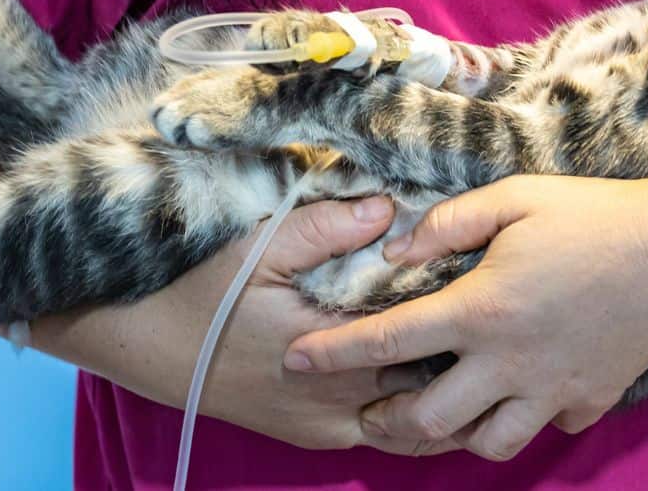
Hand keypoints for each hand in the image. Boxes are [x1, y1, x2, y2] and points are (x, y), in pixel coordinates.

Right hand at [33, 196, 458, 454]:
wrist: (151, 347)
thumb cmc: (206, 291)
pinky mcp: (321, 438)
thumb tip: (387, 208)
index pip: (422, 336)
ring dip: (450, 395)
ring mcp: (332, 426)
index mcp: (333, 348)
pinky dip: (419, 418)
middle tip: (497, 318)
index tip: (484, 280)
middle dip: (467, 355)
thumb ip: (325, 228)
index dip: (462, 311)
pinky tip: (438, 383)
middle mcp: (340, 400)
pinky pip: (389, 439)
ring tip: (481, 357)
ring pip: (419, 425)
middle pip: (433, 384)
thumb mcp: (259, 246)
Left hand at [283, 175, 647, 459]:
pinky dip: (525, 420)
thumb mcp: (514, 198)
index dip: (332, 353)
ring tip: (441, 413)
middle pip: (429, 419)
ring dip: (454, 434)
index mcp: (482, 309)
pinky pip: (546, 429)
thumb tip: (393, 249)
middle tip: (370, 408)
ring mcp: (552, 389)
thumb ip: (447, 224)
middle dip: (386, 420)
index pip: (388, 341)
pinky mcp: (589, 399)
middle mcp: (510, 362)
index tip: (295, 359)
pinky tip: (517, 395)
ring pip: (487, 444)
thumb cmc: (595, 215)